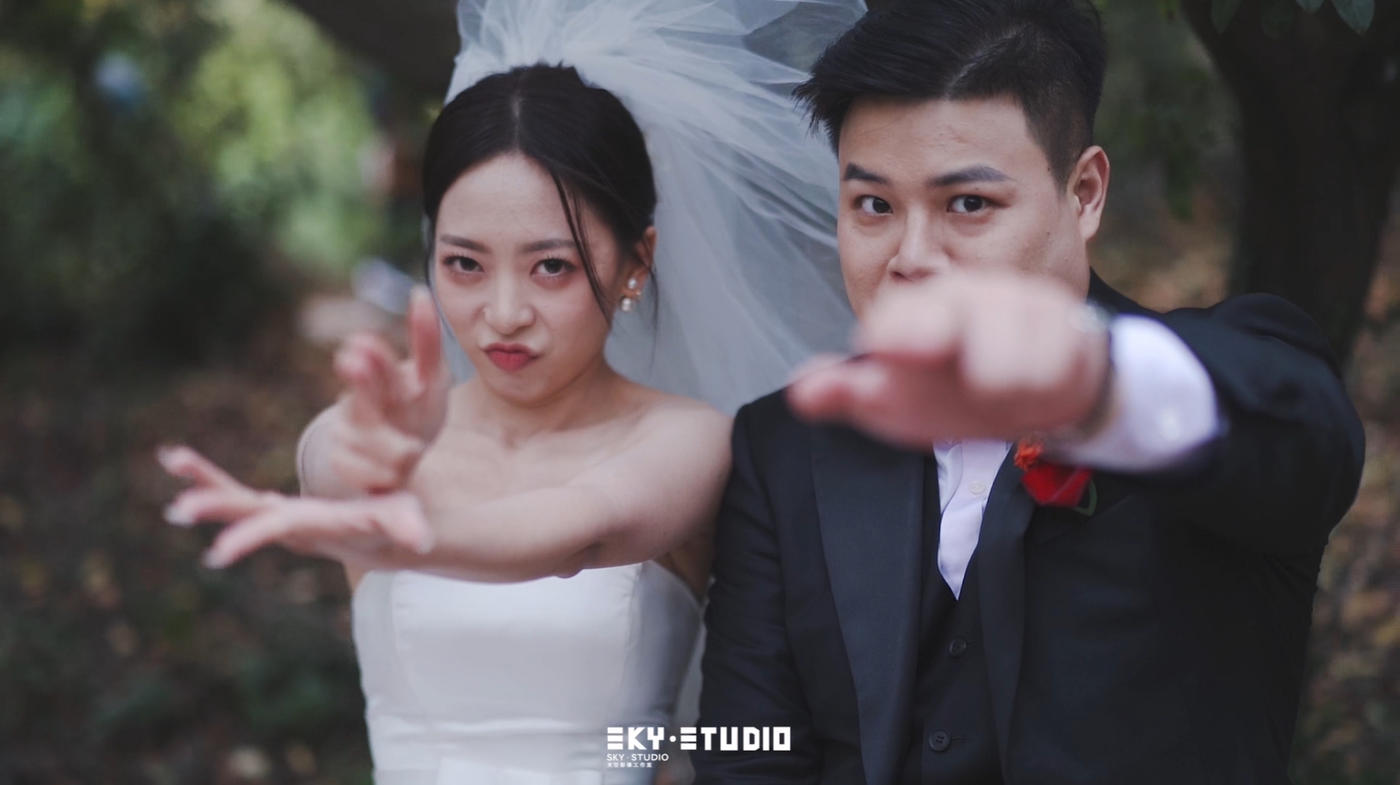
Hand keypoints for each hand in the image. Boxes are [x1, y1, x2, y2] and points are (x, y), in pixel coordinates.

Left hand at [159, 445, 434, 568]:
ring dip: (202, 482)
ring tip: (171, 456)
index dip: (249, 538)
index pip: (278, 531)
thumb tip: (422, 541)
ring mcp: (273, 517)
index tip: (217, 553)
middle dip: (214, 510)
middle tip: (176, 511)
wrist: (378, 539)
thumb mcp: (404, 519)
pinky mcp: (268, 508)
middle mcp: (287, 525)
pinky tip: (174, 458)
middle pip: (246, 515)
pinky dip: (205, 474)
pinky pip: (231, 488)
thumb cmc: (393, 524)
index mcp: (314, 527)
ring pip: (231, 499)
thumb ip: (409, 526)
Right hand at [323, 287, 449, 492]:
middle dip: (359, 379)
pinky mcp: (342, 462)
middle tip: (352, 360)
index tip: (359, 343)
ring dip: (397, 449)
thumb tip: (420, 291)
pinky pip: (365, 471)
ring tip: (411, 450)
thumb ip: (426, 340)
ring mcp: (347, 431)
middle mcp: (359, 401)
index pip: (377, 363)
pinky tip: (391, 473)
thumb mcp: (431, 377)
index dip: (371, 355)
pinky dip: (383, 474)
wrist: (403, 458)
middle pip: (360, 392)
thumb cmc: (417, 409)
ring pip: (371, 440)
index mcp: (382, 377)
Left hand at [787, 271, 1110, 447]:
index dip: (898, 331)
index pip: (904, 313)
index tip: (885, 348)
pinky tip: (1032, 390)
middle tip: (955, 370)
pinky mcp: (1070, 328)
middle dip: (942, 335)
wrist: (1042, 387)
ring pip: (1004, 355)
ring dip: (998, 388)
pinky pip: (1053, 369)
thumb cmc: (958, 387)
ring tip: (996, 392)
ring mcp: (1023, 306)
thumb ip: (850, 394)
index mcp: (924, 308)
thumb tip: (800, 394)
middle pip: (956, 311)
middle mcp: (972, 294)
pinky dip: (1039, 392)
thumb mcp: (900, 399)